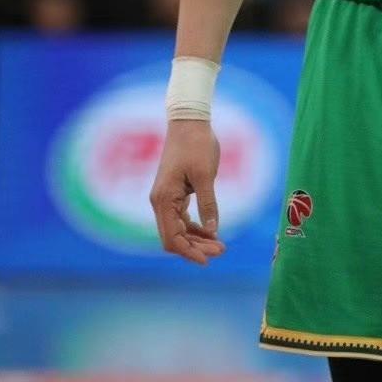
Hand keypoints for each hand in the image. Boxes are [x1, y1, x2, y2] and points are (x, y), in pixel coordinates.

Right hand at [150, 120, 225, 265]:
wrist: (189, 121)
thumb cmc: (197, 145)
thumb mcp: (205, 175)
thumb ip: (208, 204)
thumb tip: (213, 230)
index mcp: (163, 199)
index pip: (172, 237)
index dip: (189, 252)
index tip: (208, 260)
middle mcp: (160, 201)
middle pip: (174, 236)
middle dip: (196, 247)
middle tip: (221, 250)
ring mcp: (166, 197)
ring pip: (178, 228)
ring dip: (196, 238)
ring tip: (220, 245)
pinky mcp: (174, 192)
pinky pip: (181, 217)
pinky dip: (194, 226)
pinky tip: (211, 231)